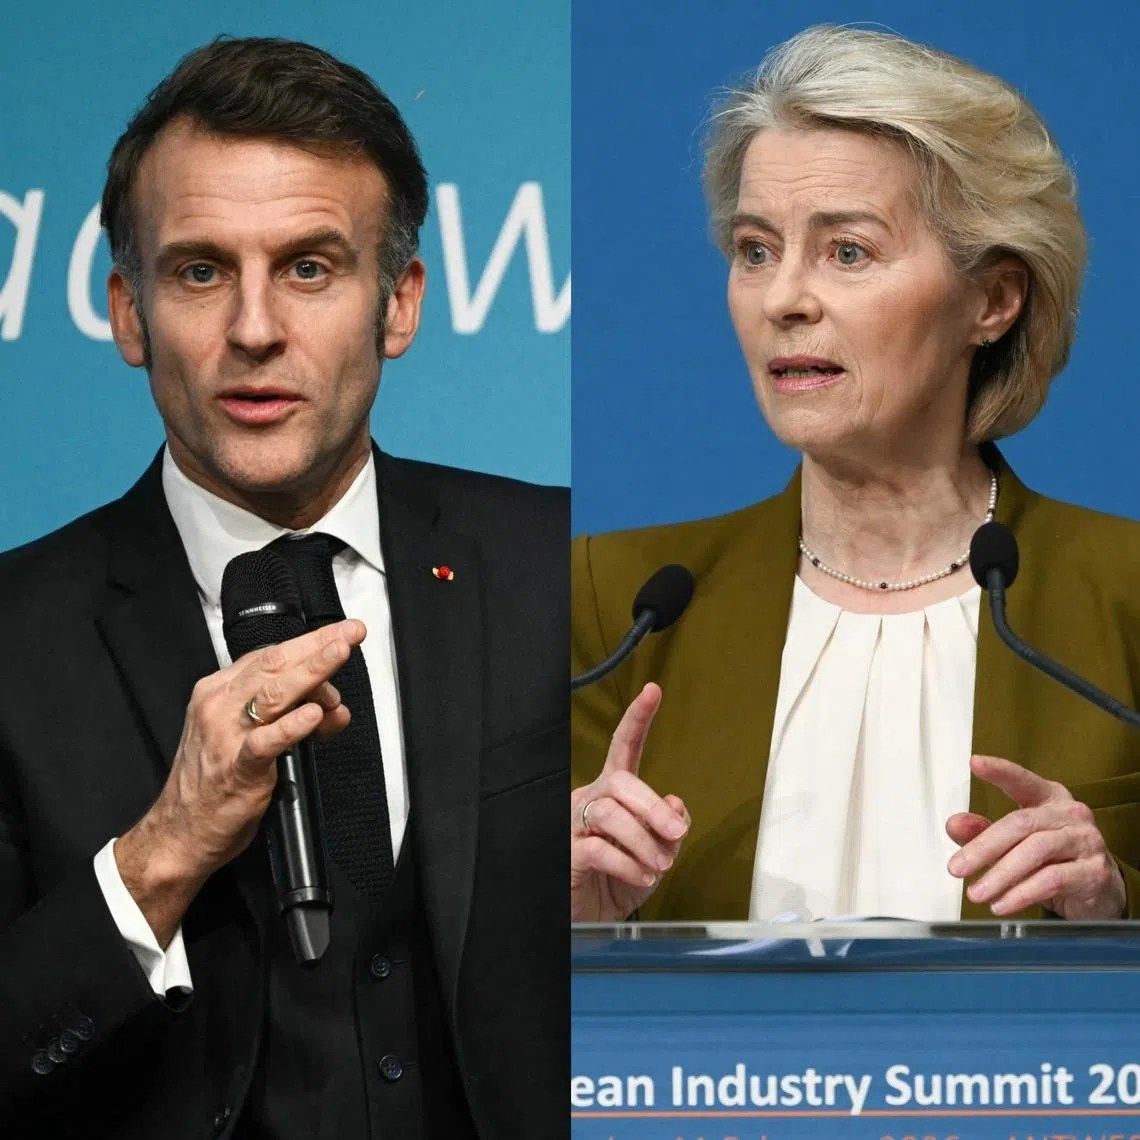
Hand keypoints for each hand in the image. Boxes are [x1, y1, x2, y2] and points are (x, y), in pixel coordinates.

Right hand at [115, 618, 365, 944]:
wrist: (179, 833)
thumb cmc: (214, 783)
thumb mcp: (253, 738)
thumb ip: (294, 718)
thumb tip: (335, 709)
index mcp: (220, 692)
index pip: (269, 656)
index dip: (310, 642)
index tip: (342, 632)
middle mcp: (219, 706)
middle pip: (275, 665)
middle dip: (318, 645)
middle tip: (351, 634)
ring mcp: (225, 736)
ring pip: (274, 693)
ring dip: (312, 672)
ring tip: (339, 654)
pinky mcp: (235, 768)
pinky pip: (265, 742)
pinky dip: (292, 726)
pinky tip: (314, 715)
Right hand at [571, 683, 688, 921]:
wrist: (592, 920)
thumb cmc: (620, 881)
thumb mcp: (657, 856)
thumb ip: (669, 830)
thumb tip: (677, 805)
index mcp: (615, 793)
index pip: (625, 748)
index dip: (638, 719)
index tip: (653, 691)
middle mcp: (592, 799)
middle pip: (621, 782)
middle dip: (652, 806)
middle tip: (675, 834)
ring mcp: (575, 824)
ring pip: (610, 813)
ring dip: (643, 841)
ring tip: (659, 865)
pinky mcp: (567, 853)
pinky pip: (598, 848)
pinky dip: (627, 863)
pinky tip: (641, 876)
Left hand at [946, 753, 1125, 919]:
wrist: (1099, 890)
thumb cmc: (1055, 858)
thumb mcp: (1015, 843)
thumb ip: (983, 832)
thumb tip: (954, 825)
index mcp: (1049, 798)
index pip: (1023, 781)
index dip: (1000, 771)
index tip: (975, 763)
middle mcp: (1070, 815)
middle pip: (1020, 824)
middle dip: (984, 847)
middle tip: (957, 868)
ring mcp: (1086, 842)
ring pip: (1036, 851)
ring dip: (1000, 875)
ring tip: (977, 892)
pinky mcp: (1093, 872)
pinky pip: (1052, 880)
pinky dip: (1022, 893)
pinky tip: (1002, 903)